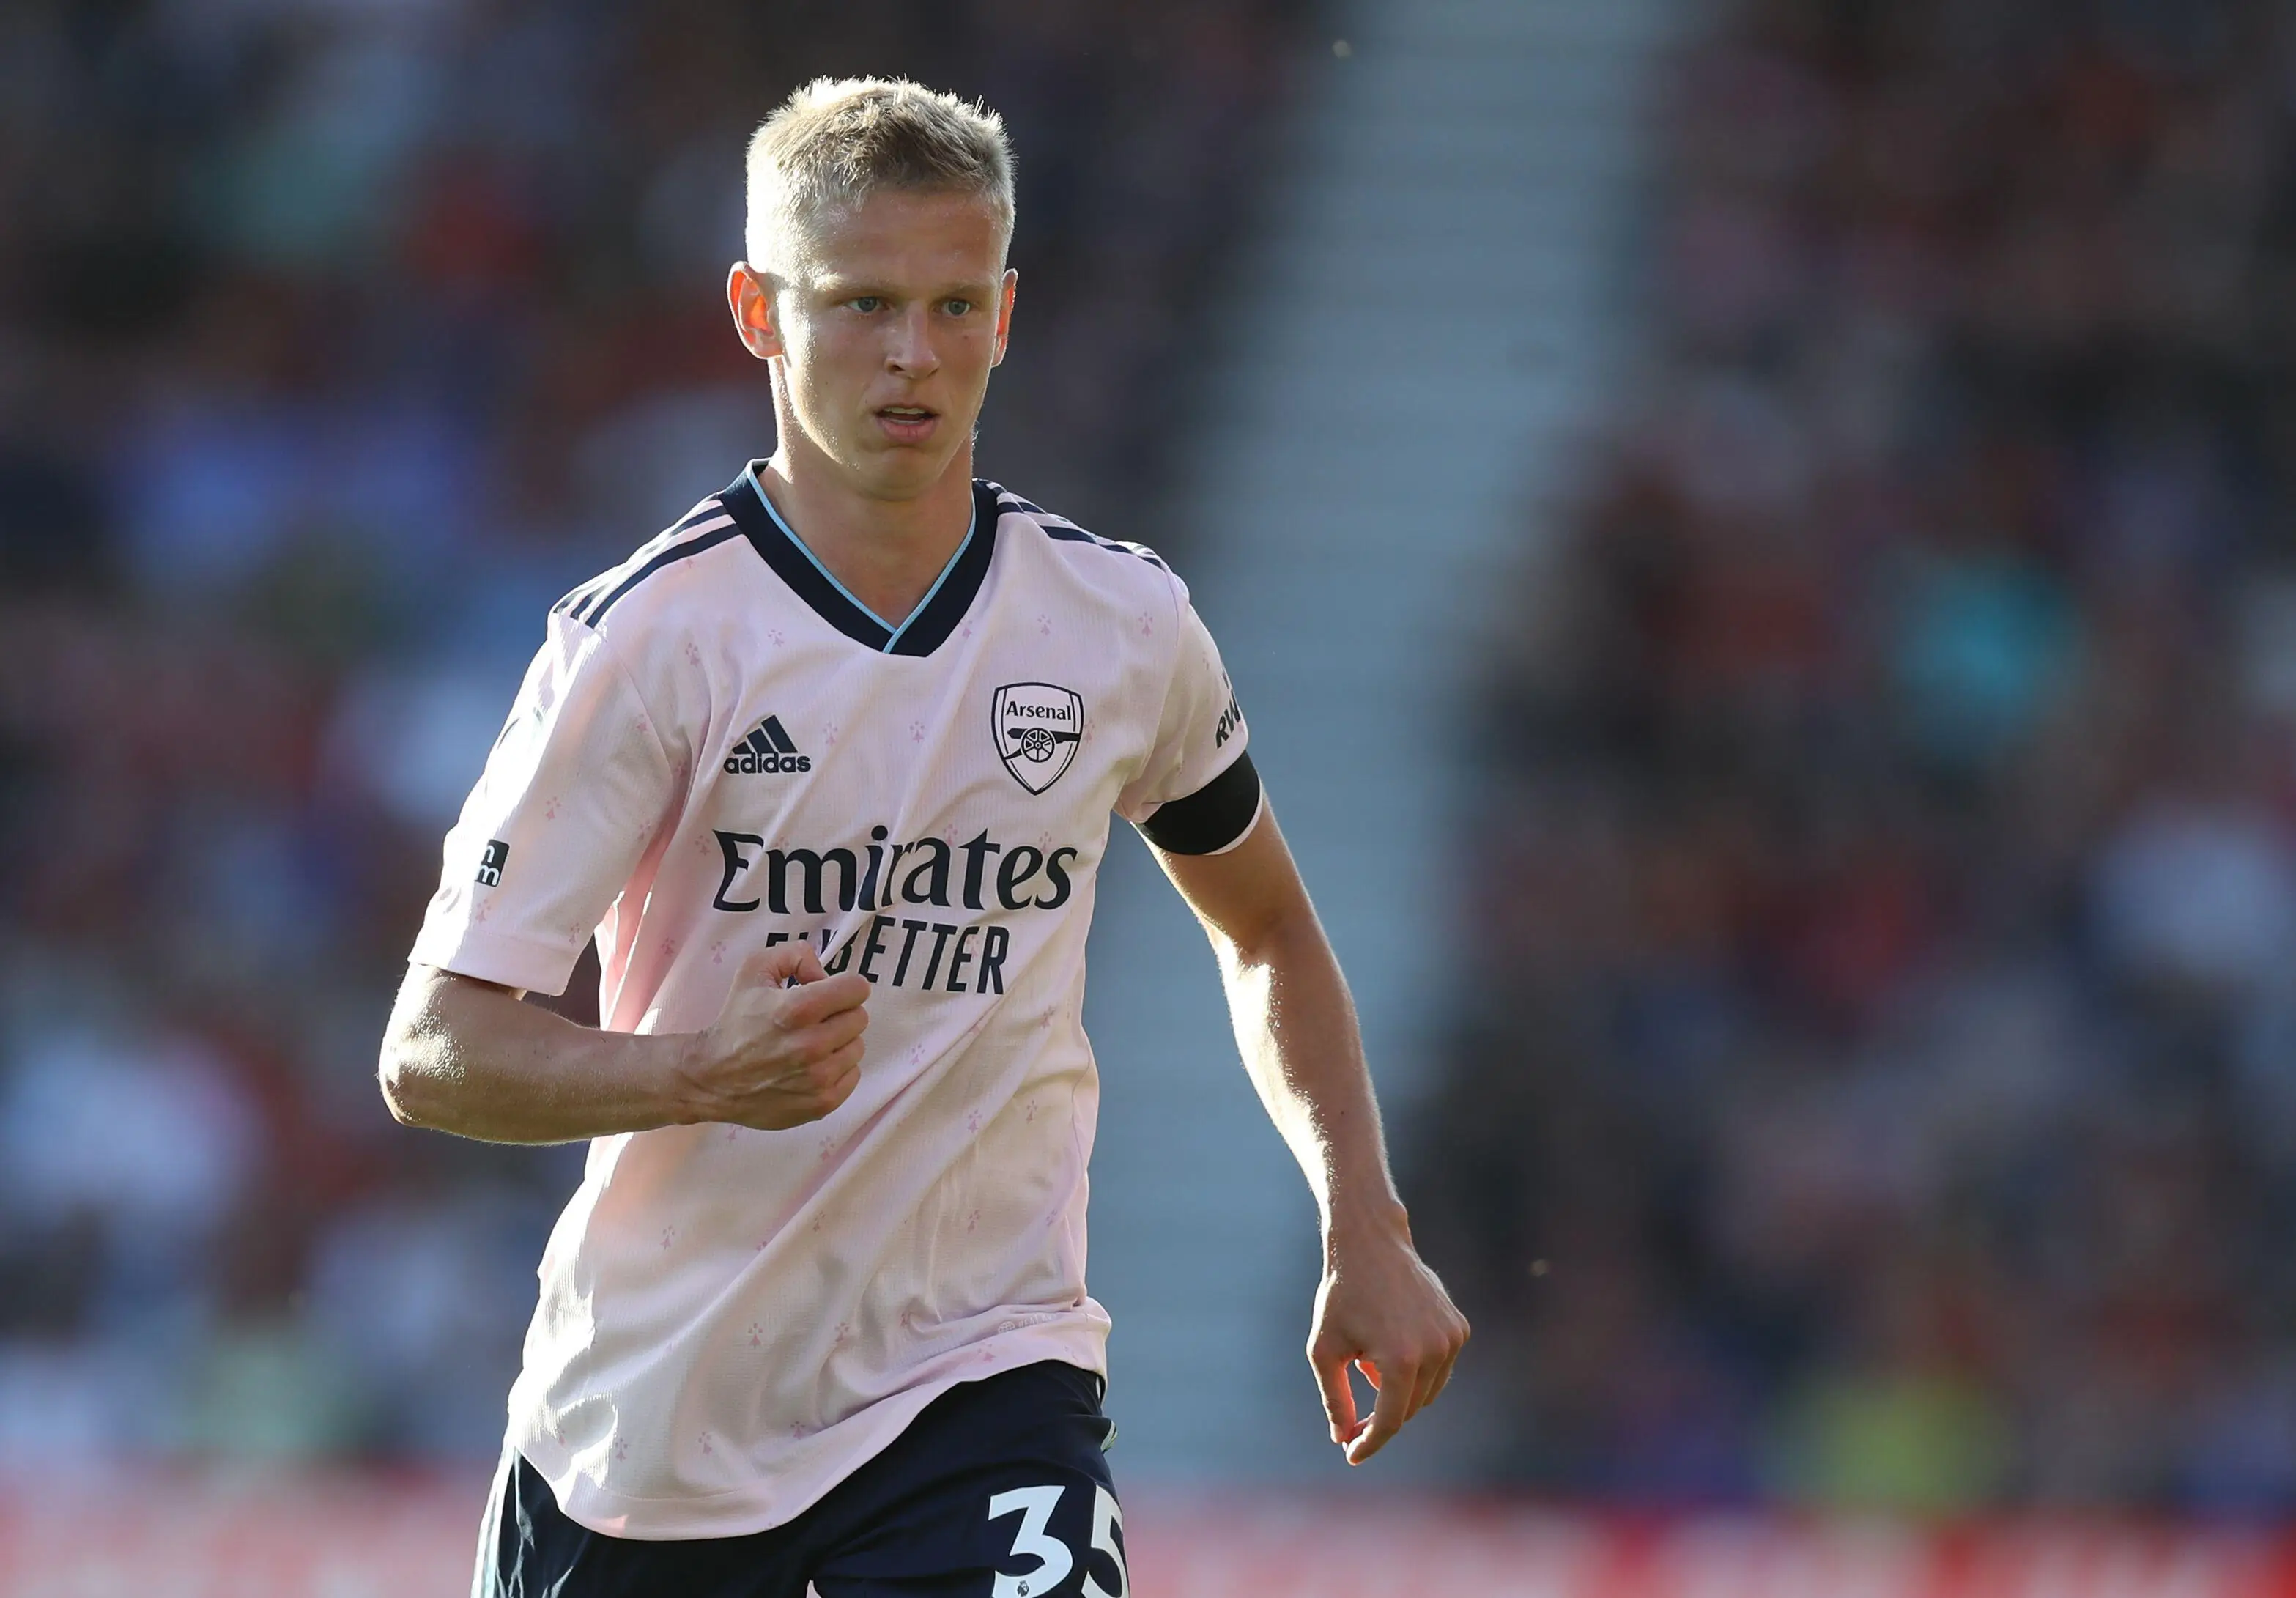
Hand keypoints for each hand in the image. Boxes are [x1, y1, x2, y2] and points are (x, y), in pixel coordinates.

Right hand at [676, 943, 870, 1128]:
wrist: (711, 1077)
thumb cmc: (736, 1021)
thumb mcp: (754, 970)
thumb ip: (795, 955)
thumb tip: (823, 974)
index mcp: (799, 1008)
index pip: (857, 988)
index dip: (843, 986)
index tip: (827, 993)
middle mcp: (812, 1044)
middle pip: (859, 1017)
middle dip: (840, 1013)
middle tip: (815, 1019)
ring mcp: (819, 1078)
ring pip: (857, 1047)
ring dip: (839, 1042)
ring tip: (811, 1043)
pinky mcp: (822, 1103)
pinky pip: (852, 1075)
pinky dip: (838, 1068)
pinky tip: (813, 1065)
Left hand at [1307, 1208, 1469, 1465]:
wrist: (1371, 1244)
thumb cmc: (1341, 1296)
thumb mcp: (1325, 1350)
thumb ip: (1335, 1398)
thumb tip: (1344, 1438)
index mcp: (1400, 1360)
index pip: (1389, 1421)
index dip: (1369, 1443)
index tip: (1351, 1455)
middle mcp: (1435, 1351)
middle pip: (1408, 1410)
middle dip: (1379, 1418)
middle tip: (1351, 1420)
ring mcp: (1452, 1339)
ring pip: (1426, 1392)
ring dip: (1397, 1391)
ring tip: (1367, 1362)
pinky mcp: (1459, 1328)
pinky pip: (1439, 1369)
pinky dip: (1415, 1370)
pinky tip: (1388, 1344)